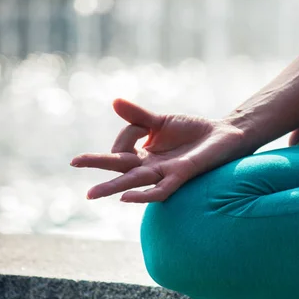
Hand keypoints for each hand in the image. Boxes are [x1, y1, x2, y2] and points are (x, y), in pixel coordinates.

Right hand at [71, 99, 247, 202]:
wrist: (224, 135)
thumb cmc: (193, 131)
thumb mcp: (162, 121)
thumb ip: (138, 117)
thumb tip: (114, 101)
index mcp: (144, 153)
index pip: (121, 147)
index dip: (123, 136)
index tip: (139, 127)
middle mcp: (151, 165)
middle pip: (120, 167)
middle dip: (97, 164)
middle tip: (74, 162)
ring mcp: (165, 172)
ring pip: (134, 182)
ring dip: (113, 188)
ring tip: (91, 193)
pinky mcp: (181, 175)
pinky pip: (160, 190)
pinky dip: (144, 195)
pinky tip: (126, 197)